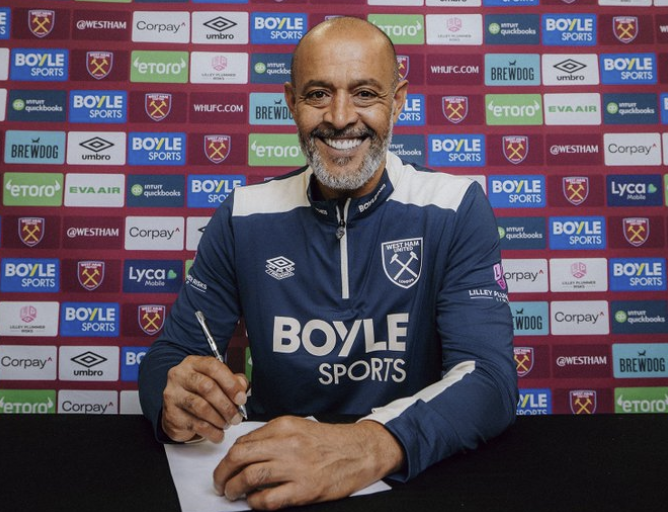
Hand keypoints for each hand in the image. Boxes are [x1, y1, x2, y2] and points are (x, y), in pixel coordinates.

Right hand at [161, 355, 247, 442]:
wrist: (177, 411)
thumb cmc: (200, 393)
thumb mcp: (217, 381)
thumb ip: (233, 381)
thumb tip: (241, 389)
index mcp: (193, 363)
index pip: (213, 367)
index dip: (230, 383)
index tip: (241, 398)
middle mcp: (180, 376)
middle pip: (207, 388)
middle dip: (226, 405)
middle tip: (236, 416)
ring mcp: (173, 394)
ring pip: (201, 407)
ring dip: (219, 419)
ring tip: (227, 424)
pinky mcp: (171, 414)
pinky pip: (195, 424)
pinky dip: (211, 431)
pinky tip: (218, 433)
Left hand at [213, 416, 403, 510]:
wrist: (360, 452)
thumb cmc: (330, 442)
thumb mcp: (299, 427)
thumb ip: (273, 436)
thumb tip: (246, 452)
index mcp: (284, 427)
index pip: (243, 441)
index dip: (228, 457)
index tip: (226, 466)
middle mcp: (288, 444)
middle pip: (239, 457)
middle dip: (222, 472)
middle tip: (220, 482)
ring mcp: (296, 467)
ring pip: (249, 477)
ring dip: (233, 488)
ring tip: (232, 493)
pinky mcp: (305, 489)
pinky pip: (268, 499)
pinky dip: (255, 502)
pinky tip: (255, 501)